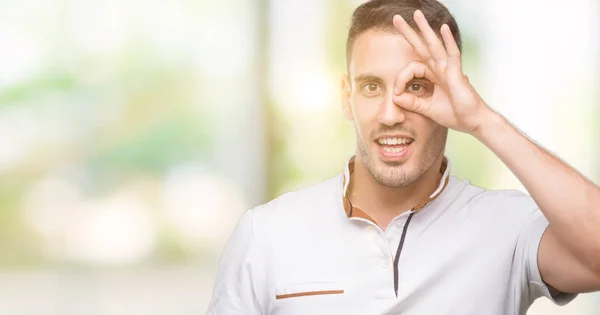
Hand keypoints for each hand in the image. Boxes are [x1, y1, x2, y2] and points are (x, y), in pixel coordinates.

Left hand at [392, 10, 490, 133]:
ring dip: (425, 29)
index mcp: (433, 76)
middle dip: (409, 32)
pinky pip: (452, 54)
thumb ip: (411, 102)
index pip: (412, 68)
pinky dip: (448, 41)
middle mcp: (439, 69)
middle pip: (421, 46)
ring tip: (416, 14)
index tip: (397, 92)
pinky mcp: (457, 73)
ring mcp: (448, 69)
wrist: (472, 122)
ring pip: (434, 45)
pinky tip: (443, 28)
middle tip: (396, 18)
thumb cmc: (454, 114)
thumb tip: (394, 96)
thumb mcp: (426, 109)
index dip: (400, 78)